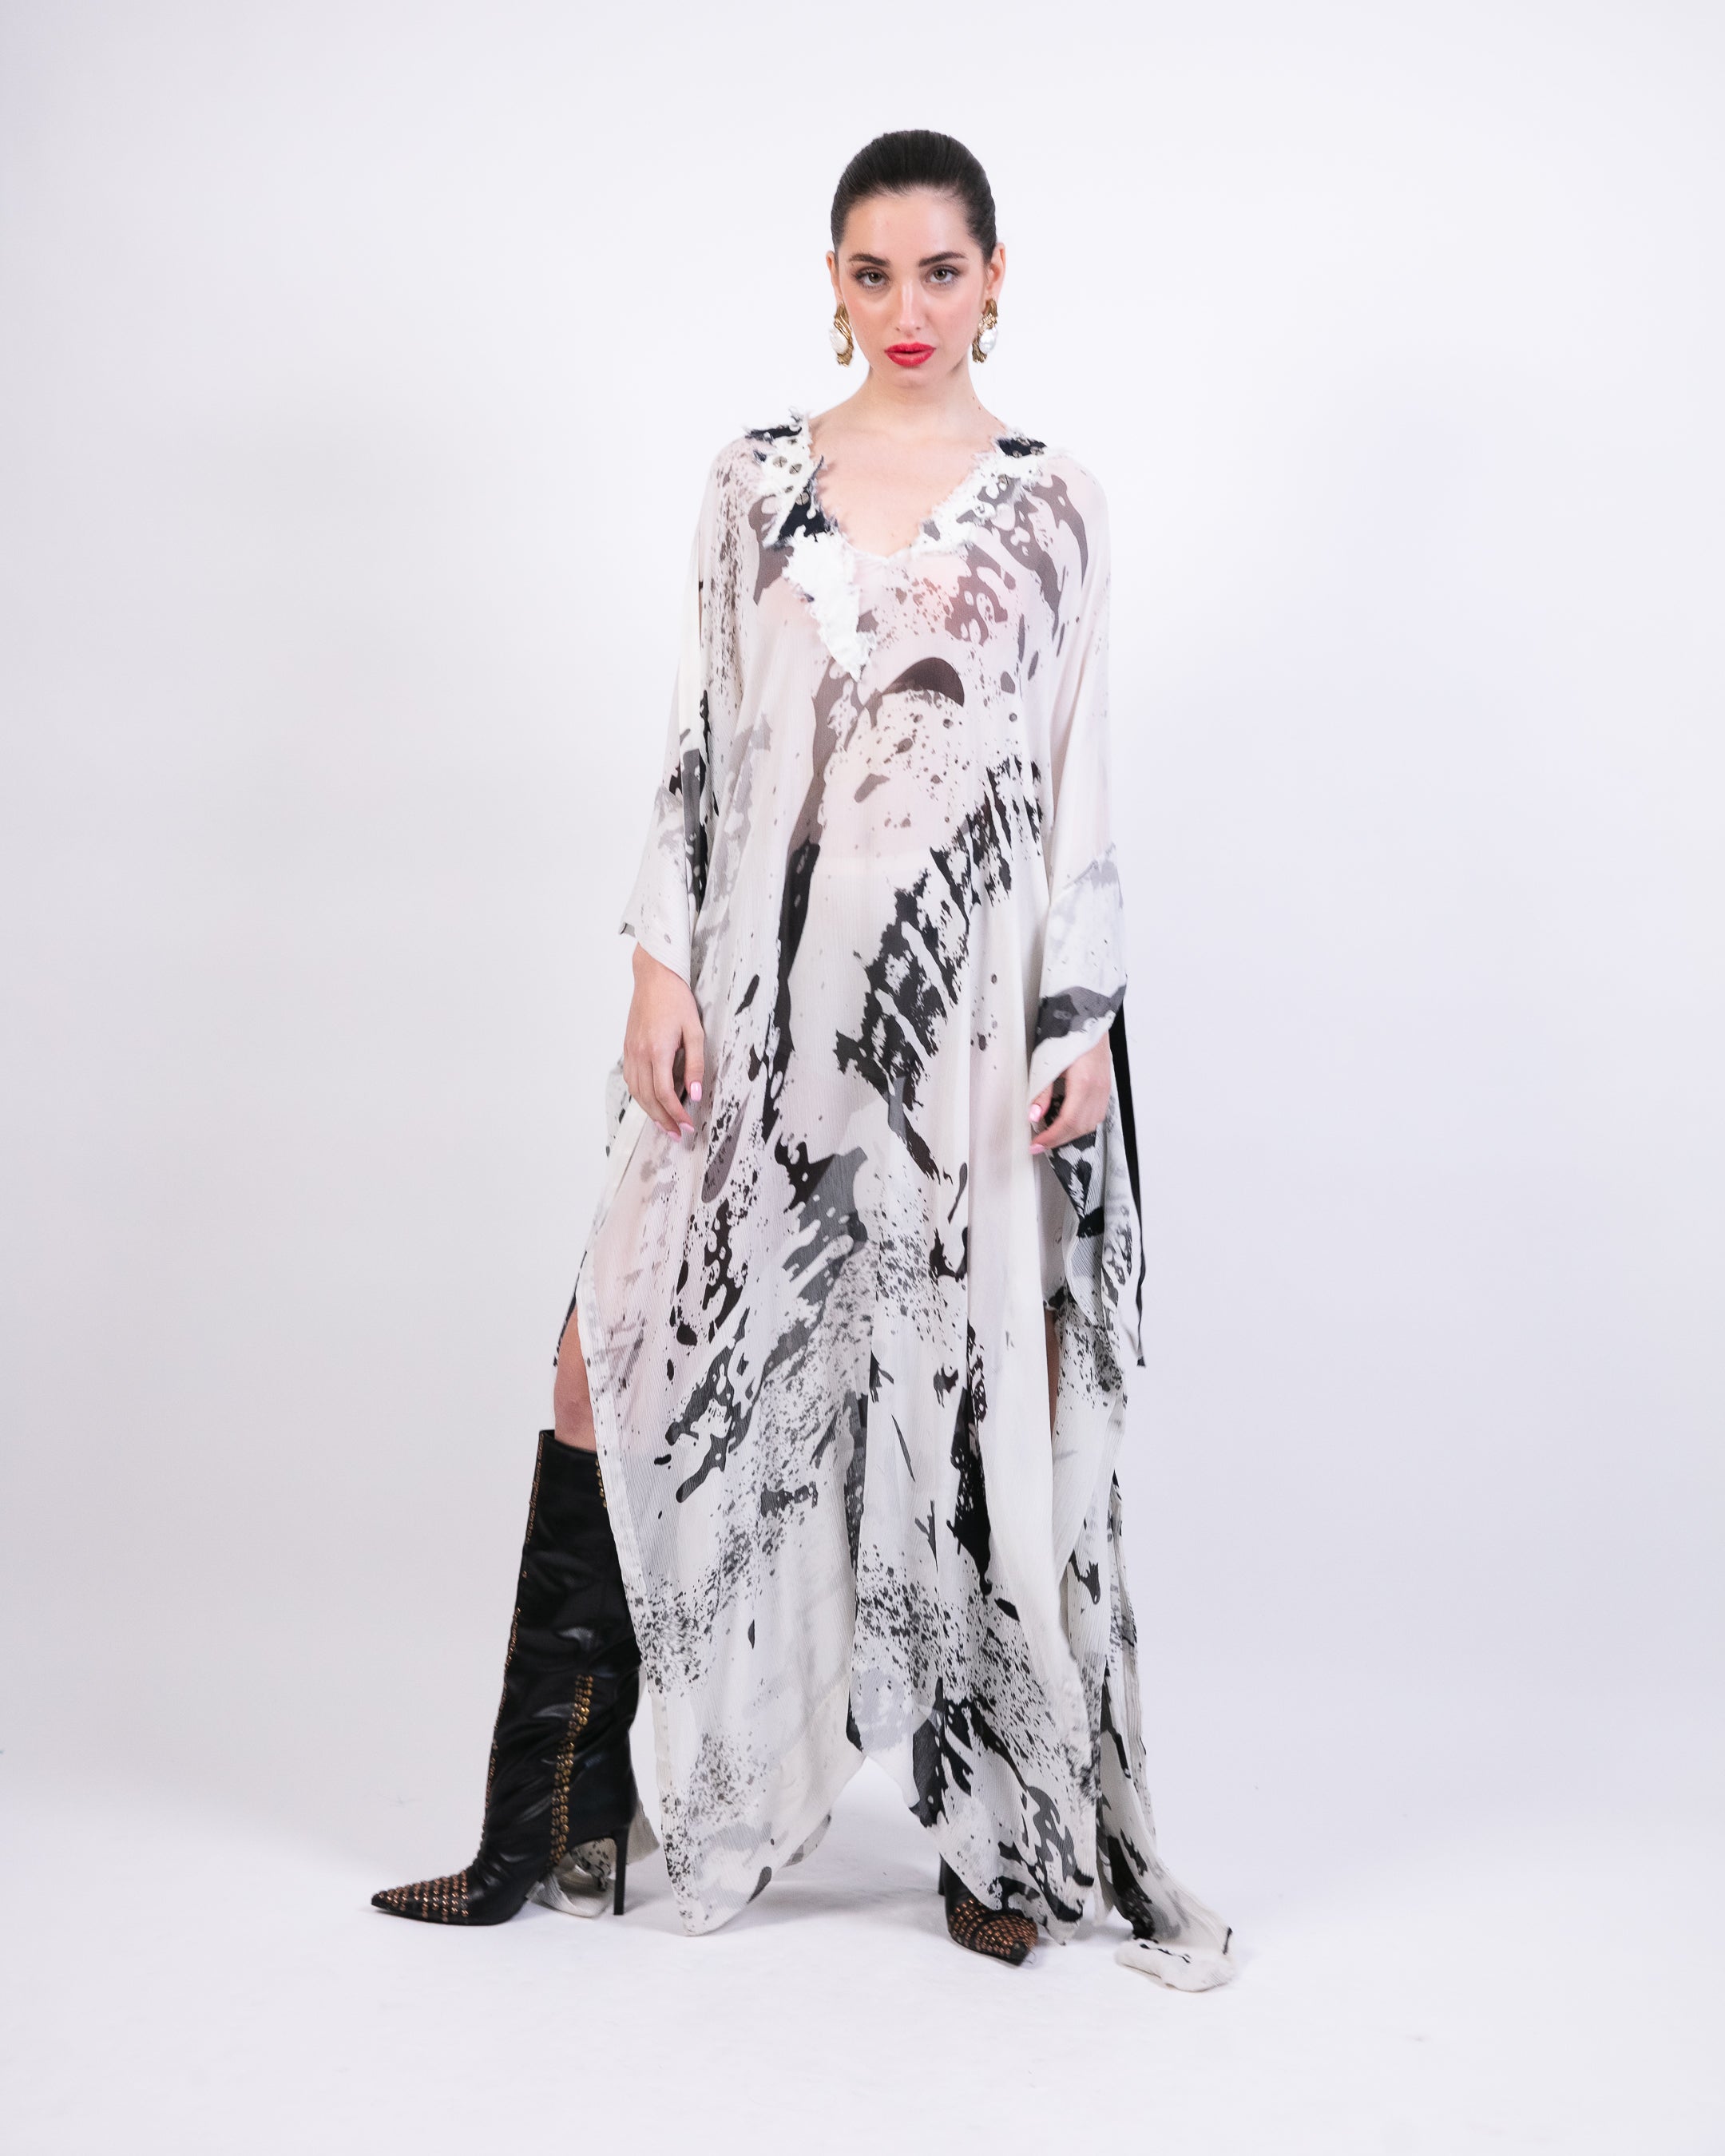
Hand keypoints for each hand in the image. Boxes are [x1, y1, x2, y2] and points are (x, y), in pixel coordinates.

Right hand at [623, 944, 705, 1138]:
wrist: (654, 977)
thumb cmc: (676, 999)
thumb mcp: (695, 1030)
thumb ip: (695, 1063)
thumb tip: (695, 1093)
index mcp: (658, 1050)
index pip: (664, 1093)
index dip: (676, 1114)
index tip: (687, 1126)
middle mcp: (640, 1054)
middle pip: (648, 1098)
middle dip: (663, 1120)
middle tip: (676, 1134)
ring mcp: (631, 1052)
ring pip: (636, 1092)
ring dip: (650, 1112)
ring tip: (664, 1125)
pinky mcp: (628, 1048)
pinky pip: (631, 1080)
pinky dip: (640, 1096)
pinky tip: (651, 1103)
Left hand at [1030, 1031, 1111, 1155]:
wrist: (1089, 1014)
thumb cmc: (1068, 1031)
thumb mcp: (1048, 1060)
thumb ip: (1042, 1090)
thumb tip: (1033, 1115)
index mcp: (1084, 1082)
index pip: (1068, 1122)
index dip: (1051, 1137)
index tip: (1036, 1144)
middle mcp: (1098, 1088)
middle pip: (1080, 1127)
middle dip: (1059, 1140)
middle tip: (1039, 1144)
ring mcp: (1104, 1088)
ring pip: (1091, 1124)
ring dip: (1071, 1134)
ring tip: (1051, 1135)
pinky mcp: (1105, 1086)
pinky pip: (1096, 1114)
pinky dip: (1081, 1124)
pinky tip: (1068, 1122)